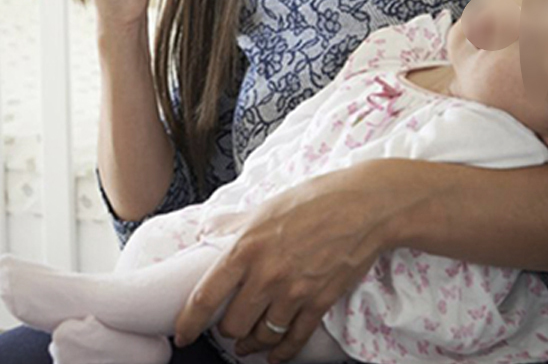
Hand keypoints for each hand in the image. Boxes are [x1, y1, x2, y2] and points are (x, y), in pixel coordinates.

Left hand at [173, 163, 414, 363]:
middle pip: (232, 324)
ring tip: (247, 345)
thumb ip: (234, 222)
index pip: (205, 297)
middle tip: (227, 328)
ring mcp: (294, 292)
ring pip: (261, 336)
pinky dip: (281, 353)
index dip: (188, 323)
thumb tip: (209, 229)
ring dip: (251, 344)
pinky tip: (274, 355)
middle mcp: (266, 275)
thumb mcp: (267, 206)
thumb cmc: (317, 199)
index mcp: (246, 248)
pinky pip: (294, 339)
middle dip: (227, 330)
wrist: (365, 206)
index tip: (182, 334)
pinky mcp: (319, 302)